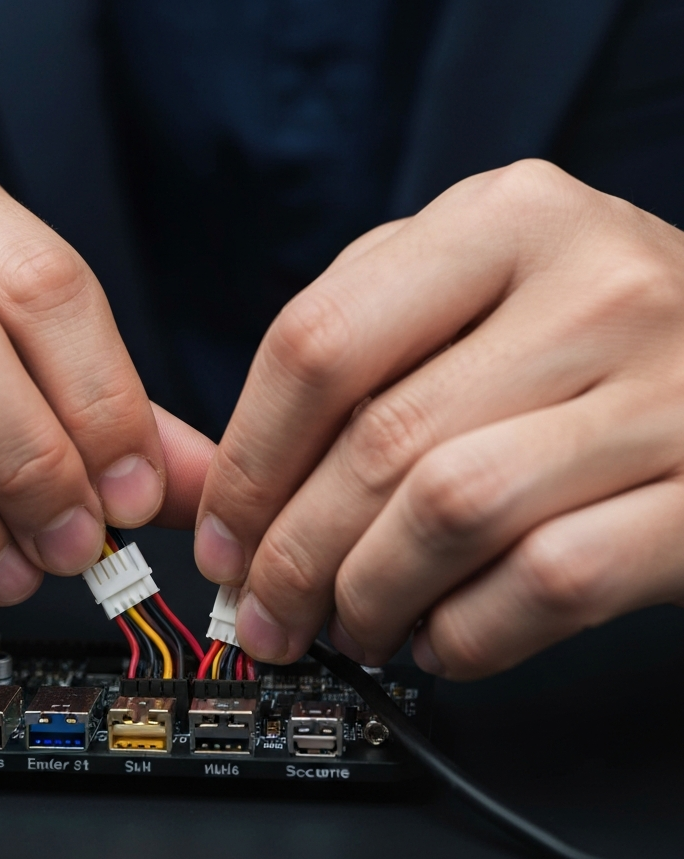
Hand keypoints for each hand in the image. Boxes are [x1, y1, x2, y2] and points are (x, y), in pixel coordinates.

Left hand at [195, 159, 683, 678]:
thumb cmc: (590, 333)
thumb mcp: (478, 288)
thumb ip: (364, 347)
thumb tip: (242, 483)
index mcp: (505, 221)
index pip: (320, 343)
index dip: (248, 461)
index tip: (220, 539)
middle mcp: (594, 286)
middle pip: (379, 441)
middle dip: (292, 555)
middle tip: (264, 612)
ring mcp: (668, 390)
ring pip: (453, 512)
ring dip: (371, 596)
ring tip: (351, 626)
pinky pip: (551, 581)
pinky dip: (469, 632)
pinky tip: (441, 637)